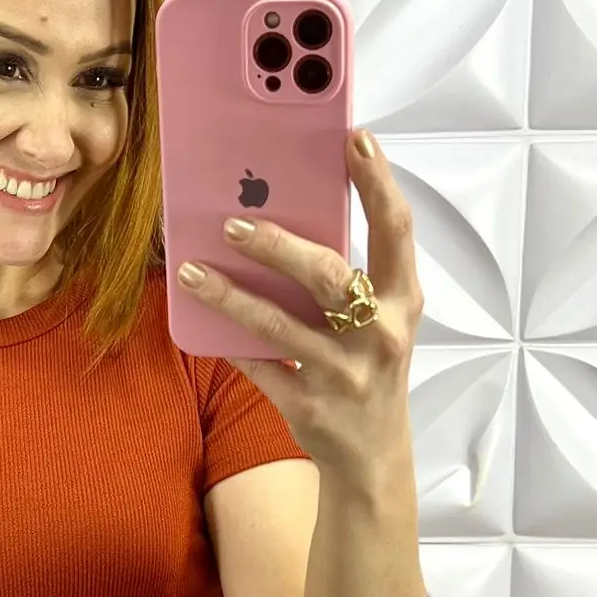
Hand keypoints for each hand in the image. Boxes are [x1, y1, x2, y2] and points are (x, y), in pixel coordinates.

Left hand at [175, 128, 423, 476]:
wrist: (370, 458)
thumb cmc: (369, 369)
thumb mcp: (378, 322)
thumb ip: (348, 276)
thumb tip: (285, 214)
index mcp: (404, 302)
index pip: (396, 231)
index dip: (378, 182)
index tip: (354, 138)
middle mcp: (379, 335)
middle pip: (329, 276)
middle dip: (279, 245)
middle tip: (234, 221)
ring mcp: (343, 375)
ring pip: (279, 325)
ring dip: (231, 295)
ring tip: (192, 271)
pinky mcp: (309, 407)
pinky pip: (258, 368)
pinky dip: (228, 345)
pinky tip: (199, 322)